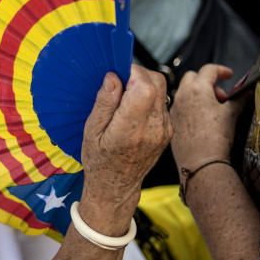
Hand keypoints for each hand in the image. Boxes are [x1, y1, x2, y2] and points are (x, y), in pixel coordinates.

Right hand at [80, 68, 171, 222]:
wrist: (117, 186)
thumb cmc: (99, 161)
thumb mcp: (91, 132)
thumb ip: (104, 103)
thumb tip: (113, 77)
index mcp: (131, 129)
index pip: (144, 86)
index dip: (131, 73)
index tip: (117, 75)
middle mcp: (153, 128)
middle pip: (157, 82)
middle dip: (138, 75)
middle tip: (120, 84)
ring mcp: (164, 129)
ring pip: (162, 89)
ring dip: (144, 85)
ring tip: (125, 99)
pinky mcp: (168, 130)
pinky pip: (162, 101)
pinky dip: (149, 97)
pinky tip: (133, 109)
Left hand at [170, 64, 244, 171]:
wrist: (200, 162)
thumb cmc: (215, 138)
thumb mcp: (231, 114)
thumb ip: (240, 99)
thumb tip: (247, 92)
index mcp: (197, 88)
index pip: (209, 70)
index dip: (221, 70)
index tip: (228, 75)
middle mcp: (182, 95)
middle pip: (193, 77)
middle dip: (207, 81)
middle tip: (220, 95)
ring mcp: (174, 108)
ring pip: (184, 92)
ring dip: (198, 94)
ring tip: (213, 108)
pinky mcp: (171, 121)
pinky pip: (179, 107)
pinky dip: (190, 106)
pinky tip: (201, 119)